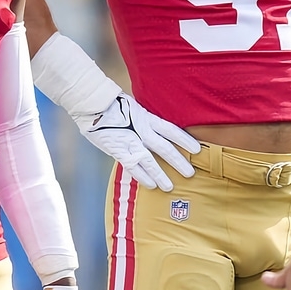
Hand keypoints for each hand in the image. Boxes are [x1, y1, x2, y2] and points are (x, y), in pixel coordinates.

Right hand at [74, 94, 199, 191]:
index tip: (197, 149)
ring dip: (160, 174)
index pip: (171, 130)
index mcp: (147, 118)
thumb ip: (145, 120)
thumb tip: (156, 128)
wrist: (92, 103)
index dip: (185, 140)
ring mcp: (130, 141)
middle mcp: (142, 130)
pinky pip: (132, 166)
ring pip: (149, 161)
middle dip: (178, 161)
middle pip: (165, 148)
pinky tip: (151, 185)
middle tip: (190, 174)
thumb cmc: (113, 103)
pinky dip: (142, 176)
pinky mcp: (118, 149)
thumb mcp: (134, 107)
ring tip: (170, 186)